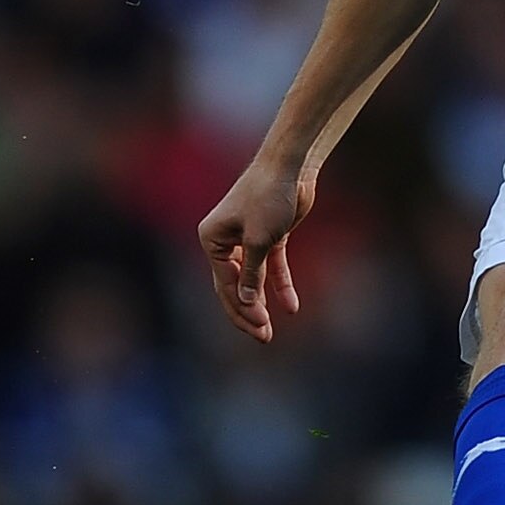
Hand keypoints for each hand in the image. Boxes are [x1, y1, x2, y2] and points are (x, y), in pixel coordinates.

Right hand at [198, 159, 315, 342]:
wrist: (291, 167)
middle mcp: (225, 241)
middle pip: (234, 285)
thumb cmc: (269, 197)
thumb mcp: (259, 239)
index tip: (260, 323)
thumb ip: (252, 273)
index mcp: (212, 240)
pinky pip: (272, 266)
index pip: (224, 283)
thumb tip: (245, 301)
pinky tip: (291, 306)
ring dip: (261, 303)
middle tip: (262, 337)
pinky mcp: (269, 236)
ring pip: (252, 279)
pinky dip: (281, 285)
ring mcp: (247, 239)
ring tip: (270, 331)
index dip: (241, 307)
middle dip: (247, 312)